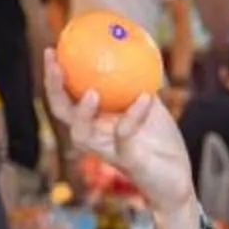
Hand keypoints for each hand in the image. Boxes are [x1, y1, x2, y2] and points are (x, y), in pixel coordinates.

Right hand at [46, 54, 194, 213]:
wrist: (176, 181)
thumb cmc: (160, 143)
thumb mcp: (150, 105)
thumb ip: (139, 83)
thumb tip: (135, 47)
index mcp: (94, 122)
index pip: (65, 98)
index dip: (54, 77)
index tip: (52, 49)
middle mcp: (94, 138)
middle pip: (62, 113)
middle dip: (53, 89)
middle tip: (56, 63)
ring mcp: (109, 152)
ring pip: (82, 135)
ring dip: (82, 114)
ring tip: (91, 92)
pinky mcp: (129, 163)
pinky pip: (126, 138)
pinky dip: (135, 116)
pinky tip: (145, 96)